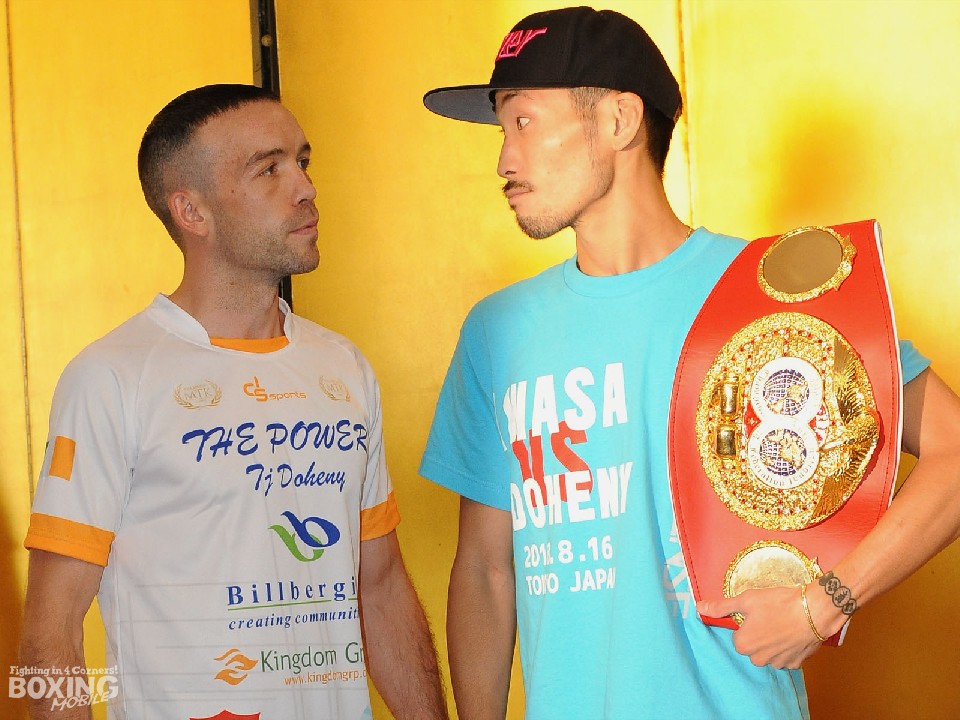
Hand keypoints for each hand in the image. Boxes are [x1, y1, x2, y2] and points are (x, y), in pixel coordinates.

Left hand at [697, 585, 824, 668]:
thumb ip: (721, 607)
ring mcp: (778, 663)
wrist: (813, 612)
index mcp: (743, 645)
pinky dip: (788, 648)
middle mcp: (758, 659)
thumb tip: (699, 608)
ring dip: (773, 643)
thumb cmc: (777, 603)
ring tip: (782, 624)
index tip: (756, 615)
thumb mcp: (745, 600)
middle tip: (770, 618)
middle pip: (753, 648)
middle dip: (758, 636)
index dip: (746, 624)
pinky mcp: (796, 664)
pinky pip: (786, 657)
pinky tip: (793, 634)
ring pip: (769, 654)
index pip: (737, 637)